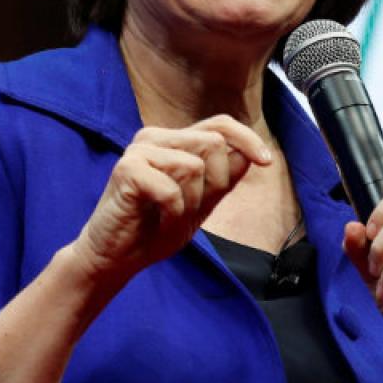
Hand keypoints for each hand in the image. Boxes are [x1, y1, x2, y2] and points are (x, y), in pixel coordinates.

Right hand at [69, 115, 270, 296]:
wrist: (116, 257)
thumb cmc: (155, 229)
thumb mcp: (202, 203)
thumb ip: (224, 178)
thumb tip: (251, 154)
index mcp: (174, 141)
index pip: (220, 125)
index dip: (247, 140)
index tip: (266, 162)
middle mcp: (156, 137)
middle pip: (213, 145)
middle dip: (215, 184)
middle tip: (191, 210)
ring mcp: (139, 150)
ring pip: (194, 166)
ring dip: (191, 204)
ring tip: (171, 218)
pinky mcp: (127, 169)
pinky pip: (172, 189)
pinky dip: (173, 214)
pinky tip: (156, 222)